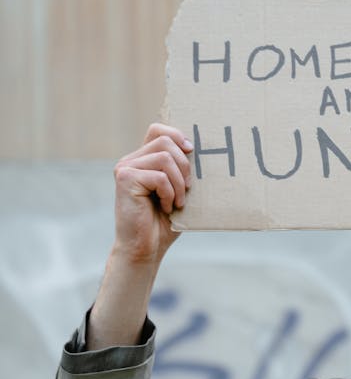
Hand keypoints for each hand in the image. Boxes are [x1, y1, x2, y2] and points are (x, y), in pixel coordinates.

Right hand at [112, 124, 192, 265]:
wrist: (145, 248)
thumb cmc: (163, 222)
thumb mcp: (177, 190)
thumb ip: (181, 170)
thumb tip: (198, 150)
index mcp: (142, 160)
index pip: (158, 130)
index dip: (177, 135)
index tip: (191, 151)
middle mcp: (130, 160)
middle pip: (166, 141)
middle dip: (185, 165)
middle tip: (187, 189)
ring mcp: (125, 168)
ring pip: (165, 158)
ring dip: (179, 182)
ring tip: (177, 202)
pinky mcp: (125, 179)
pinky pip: (159, 176)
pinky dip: (169, 193)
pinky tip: (166, 207)